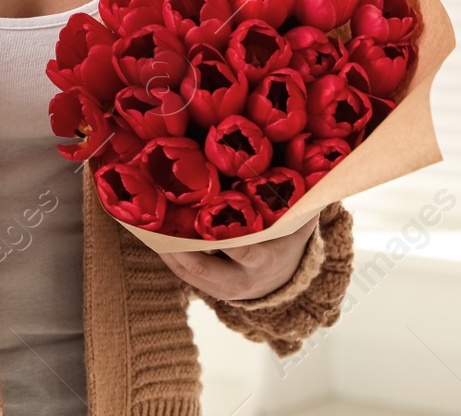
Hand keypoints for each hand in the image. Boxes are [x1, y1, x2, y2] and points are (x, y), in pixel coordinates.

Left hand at [157, 215, 319, 301]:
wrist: (287, 281)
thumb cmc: (289, 242)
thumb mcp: (299, 225)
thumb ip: (302, 201)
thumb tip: (314, 168)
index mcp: (261, 261)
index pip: (239, 249)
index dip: (216, 233)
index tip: (197, 211)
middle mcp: (239, 281)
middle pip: (200, 265)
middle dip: (176, 244)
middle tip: (155, 220)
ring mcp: (222, 290)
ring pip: (186, 273)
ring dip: (166, 250)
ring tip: (146, 225)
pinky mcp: (208, 291)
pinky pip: (183, 276)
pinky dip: (169, 257)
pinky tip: (154, 237)